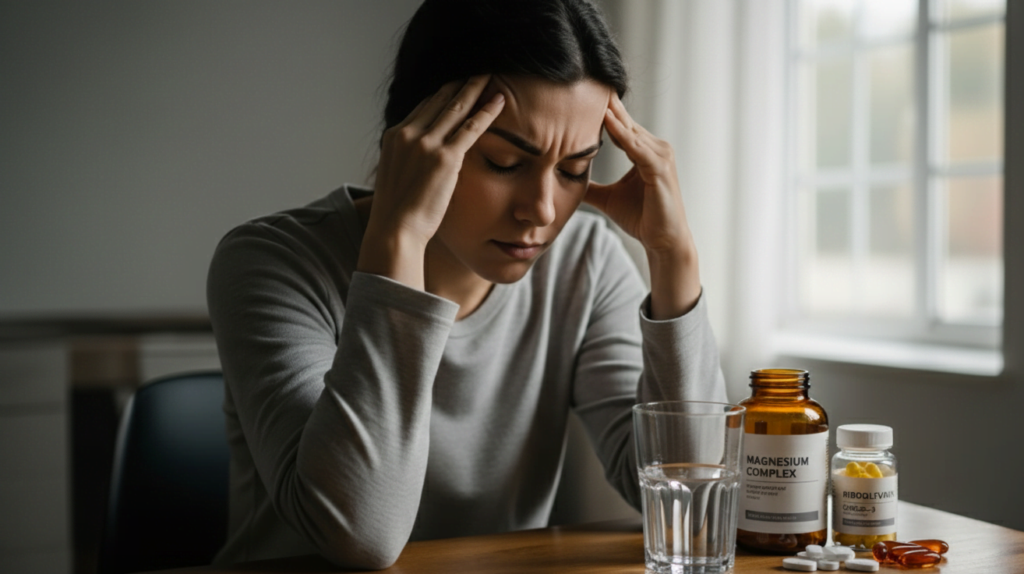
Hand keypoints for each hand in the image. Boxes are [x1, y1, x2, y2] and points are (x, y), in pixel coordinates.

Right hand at [358, 76, 505, 287]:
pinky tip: (500, 100)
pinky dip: (487, 112)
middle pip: (440, 100)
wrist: (395, 230)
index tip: (457, 87)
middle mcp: (408, 133)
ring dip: (476, 90)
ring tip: (491, 76)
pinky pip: (472, 127)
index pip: (423, 107)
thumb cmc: (397, 214)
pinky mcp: (446, 158)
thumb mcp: (397, 178)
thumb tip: (422, 163)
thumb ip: (409, 161)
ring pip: (457, 108)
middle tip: (478, 72)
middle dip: (461, 85)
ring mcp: (427, 143)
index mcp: (395, 137)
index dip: (443, 95)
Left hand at [585, 94, 700, 318]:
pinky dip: (622, 134)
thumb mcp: (608, 198)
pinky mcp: (660, 168)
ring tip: (589, 93)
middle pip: (623, 121)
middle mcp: (655, 147)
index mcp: (643, 150)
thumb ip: (591, 186)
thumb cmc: (642, 218)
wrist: (664, 242)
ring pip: (629, 130)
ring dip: (609, 113)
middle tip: (580, 81)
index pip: (618, 125)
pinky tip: (606, 120)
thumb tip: (567, 181)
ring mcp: (660, 155)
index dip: (599, 111)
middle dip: (603, 104)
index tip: (576, 94)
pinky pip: (637, 146)